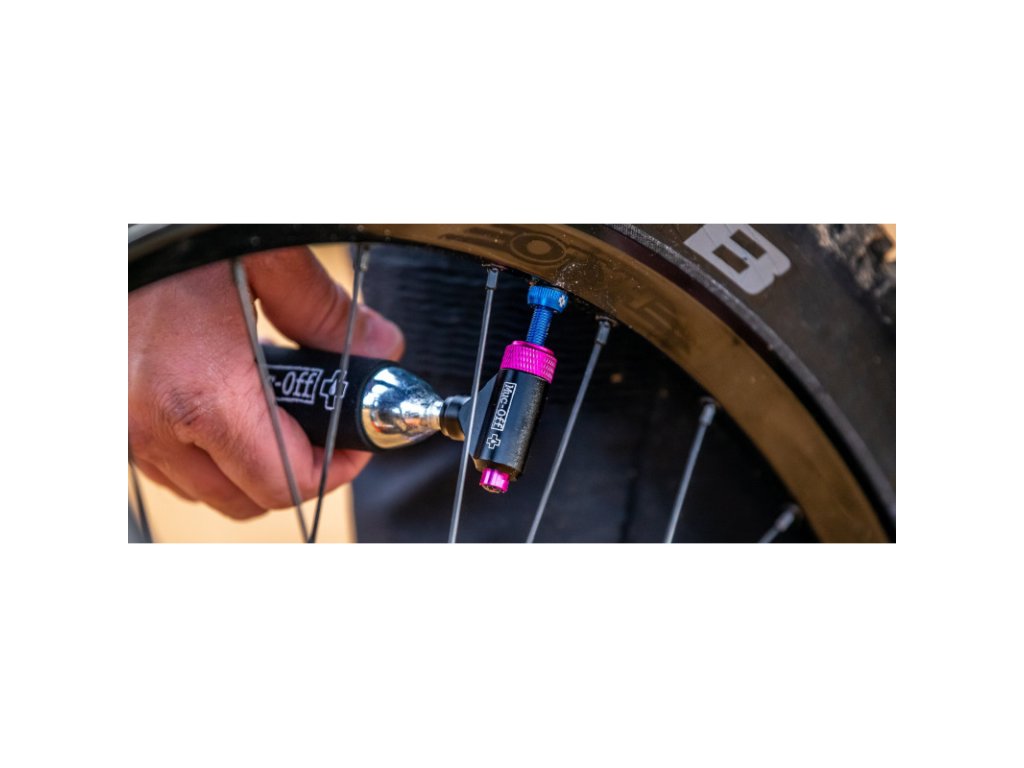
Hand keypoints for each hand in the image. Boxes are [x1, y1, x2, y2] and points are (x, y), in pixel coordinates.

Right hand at [128, 246, 403, 518]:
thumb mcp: (265, 261)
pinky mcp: (114, 419)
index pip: (286, 483)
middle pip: (248, 499)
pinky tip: (226, 396)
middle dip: (298, 469)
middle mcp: (155, 426)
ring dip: (249, 463)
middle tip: (324, 424)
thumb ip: (326, 311)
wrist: (111, 230)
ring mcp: (127, 429)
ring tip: (274, 405)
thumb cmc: (175, 239)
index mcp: (201, 396)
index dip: (336, 469)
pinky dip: (207, 449)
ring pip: (207, 488)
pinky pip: (170, 465)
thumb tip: (380, 347)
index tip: (355, 442)